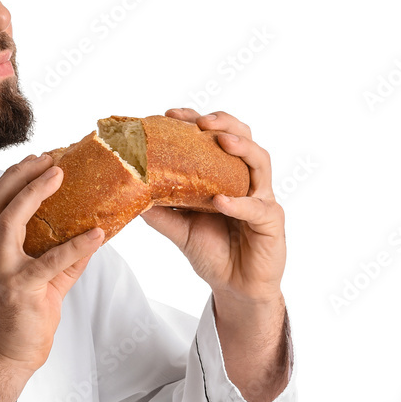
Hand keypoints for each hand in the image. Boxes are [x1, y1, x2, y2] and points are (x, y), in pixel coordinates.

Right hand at [0, 154, 104, 401]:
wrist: (4, 360)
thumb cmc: (18, 323)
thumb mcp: (40, 284)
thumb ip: (62, 259)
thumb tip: (91, 236)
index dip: (14, 178)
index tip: (36, 160)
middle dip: (20, 174)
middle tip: (49, 158)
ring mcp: (4, 272)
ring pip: (11, 221)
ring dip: (35, 193)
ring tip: (60, 175)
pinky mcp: (23, 291)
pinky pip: (51, 261)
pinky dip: (77, 245)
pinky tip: (98, 233)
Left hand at [140, 109, 285, 305]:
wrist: (234, 287)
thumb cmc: (212, 252)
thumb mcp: (179, 229)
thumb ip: (159, 211)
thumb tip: (130, 190)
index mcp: (224, 176)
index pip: (215, 137)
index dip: (196, 121)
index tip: (170, 114)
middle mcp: (246, 181)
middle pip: (244, 138)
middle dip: (225, 124)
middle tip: (202, 122)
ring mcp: (262, 198)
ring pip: (260, 163)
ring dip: (241, 148)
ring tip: (221, 142)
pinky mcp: (271, 222)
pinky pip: (257, 208)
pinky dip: (238, 202)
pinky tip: (219, 201)